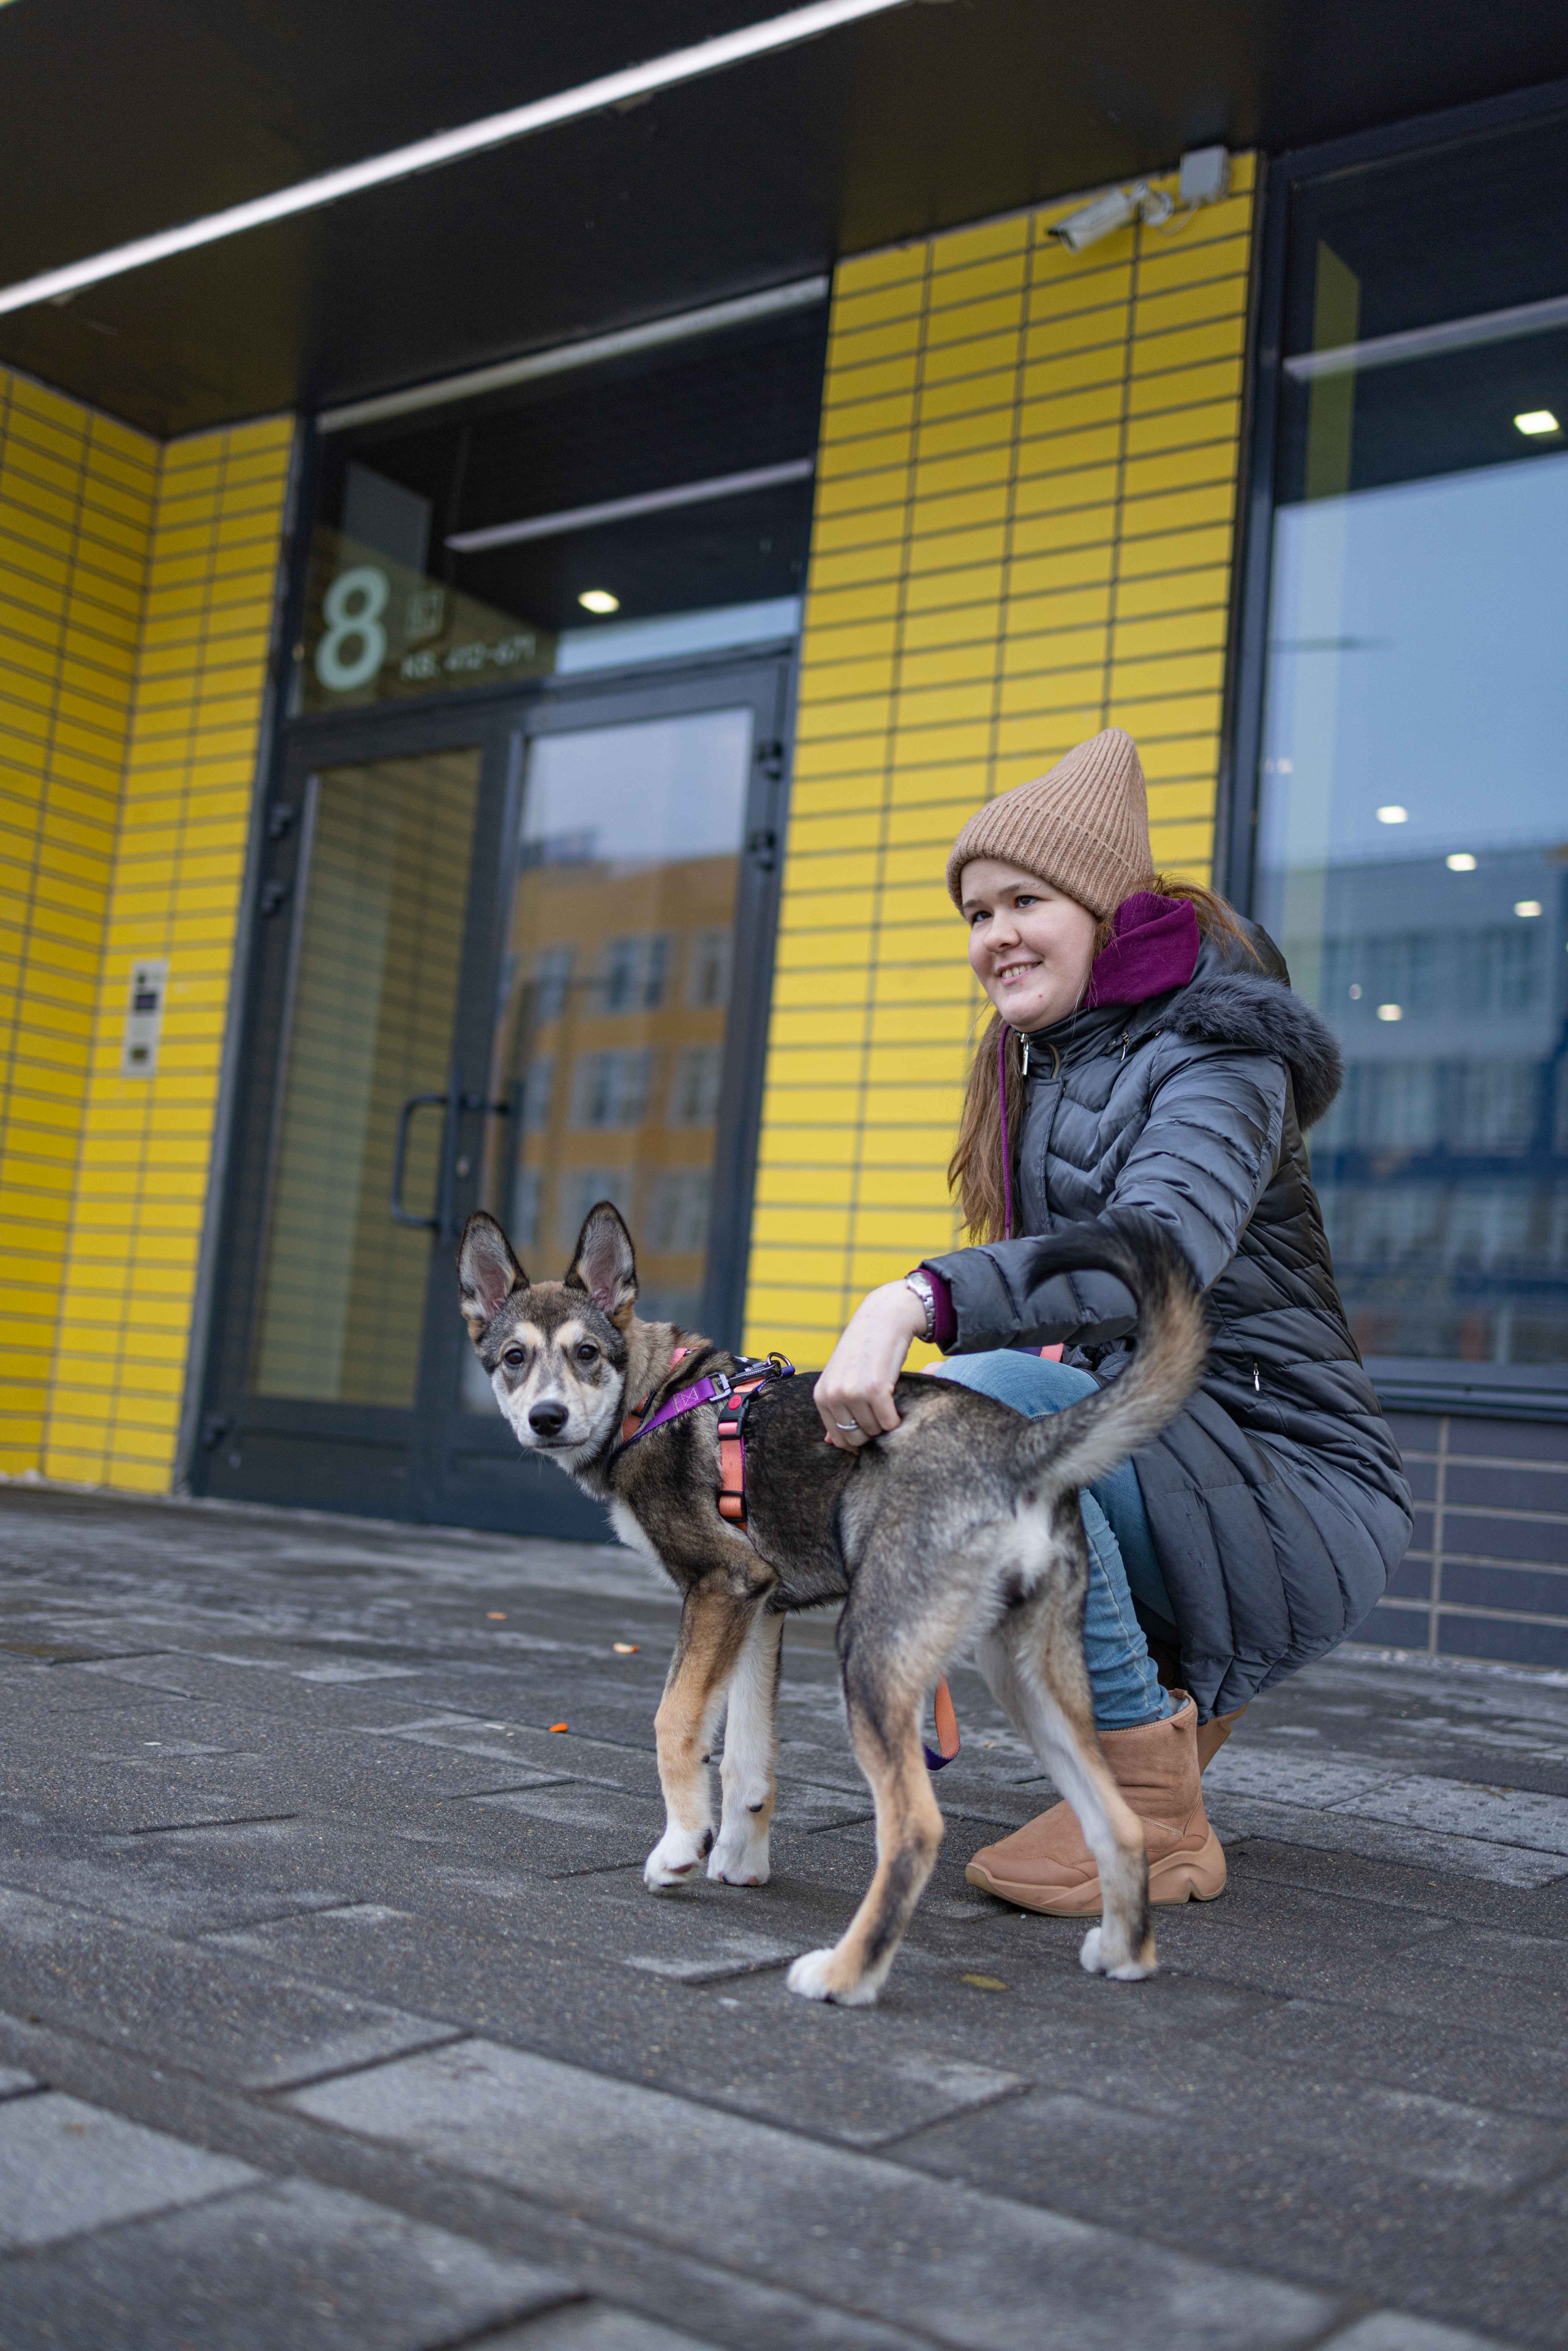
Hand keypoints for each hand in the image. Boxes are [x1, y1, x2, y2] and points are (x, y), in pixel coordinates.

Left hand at [815, 1283, 926, 1450]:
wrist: (882, 1319)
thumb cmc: (863, 1351)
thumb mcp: (841, 1378)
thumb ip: (835, 1409)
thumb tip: (830, 1443)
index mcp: (821, 1395)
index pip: (838, 1438)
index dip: (858, 1438)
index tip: (870, 1426)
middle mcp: (833, 1395)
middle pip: (857, 1437)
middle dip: (872, 1431)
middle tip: (881, 1411)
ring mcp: (852, 1393)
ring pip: (874, 1430)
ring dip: (886, 1422)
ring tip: (887, 1400)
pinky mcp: (875, 1389)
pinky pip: (889, 1421)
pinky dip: (897, 1418)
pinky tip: (896, 1401)